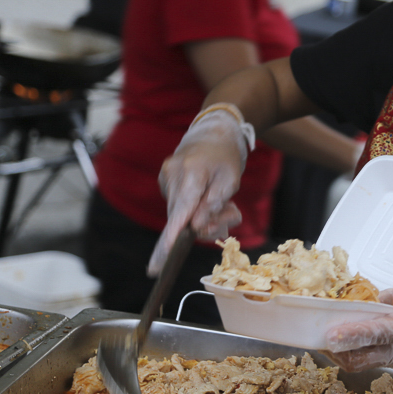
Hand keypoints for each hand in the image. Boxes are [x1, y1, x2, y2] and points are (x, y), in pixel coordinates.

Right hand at [151, 108, 249, 275]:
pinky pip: (179, 205)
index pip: (181, 210)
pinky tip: (210, 199)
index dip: (172, 238)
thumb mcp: (231, 179)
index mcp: (192, 172)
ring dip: (202, 217)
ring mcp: (166, 178)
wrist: (214, 132)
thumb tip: (196, 226)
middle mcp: (173, 175)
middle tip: (230, 215)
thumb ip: (214, 203)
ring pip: (180, 213)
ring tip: (225, 204)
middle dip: (202, 226)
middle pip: (180, 216)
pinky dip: (194, 209)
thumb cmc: (227, 156)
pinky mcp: (165, 182)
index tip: (161, 261)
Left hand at [325, 281, 392, 383]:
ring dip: (345, 352)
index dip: (352, 333)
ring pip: (365, 362)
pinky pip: (375, 360)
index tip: (330, 333)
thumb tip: (379, 298)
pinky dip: (359, 351)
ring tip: (329, 334)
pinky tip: (354, 336)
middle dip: (336, 349)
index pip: (378, 333)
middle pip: (361, 358)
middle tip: (317, 334)